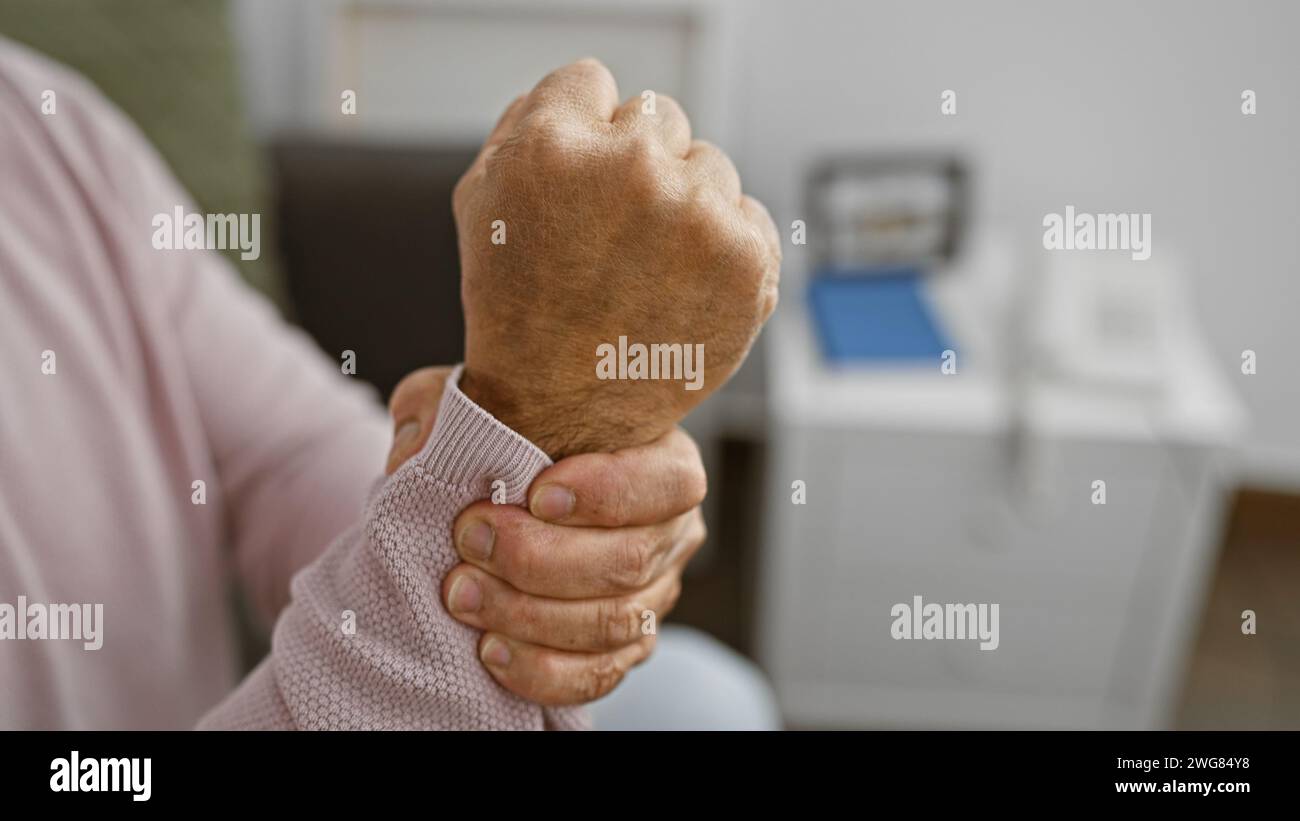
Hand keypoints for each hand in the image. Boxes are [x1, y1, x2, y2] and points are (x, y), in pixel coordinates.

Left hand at [387, 367, 707, 705]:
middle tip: (470, 540)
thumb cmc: (509, 436)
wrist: (504, 493)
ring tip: (463, 596)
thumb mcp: (478, 400)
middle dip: (540, 558)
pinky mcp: (625, 646)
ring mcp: (654, 594)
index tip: (534, 493)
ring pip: (611, 623)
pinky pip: (595, 676)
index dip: (607, 492)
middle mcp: (671, 532)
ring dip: (529, 615)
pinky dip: (541, 669)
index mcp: (664, 460)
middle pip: (629, 559)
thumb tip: (417, 448)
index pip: (666, 482)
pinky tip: (490, 649)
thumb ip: (451, 406)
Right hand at [453, 58, 780, 457]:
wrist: (561, 408)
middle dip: (637, 168)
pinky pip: (749, 215)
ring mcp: (695, 214)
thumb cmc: (521, 302)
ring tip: (645, 272)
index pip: (592, 83)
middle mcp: (630, 169)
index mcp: (553, 146)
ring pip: (709, 165)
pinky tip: (684, 292)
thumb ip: (529, 123)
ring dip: (686, 208)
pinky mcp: (745, 258)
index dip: (580, 136)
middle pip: (658, 117)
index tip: (575, 188)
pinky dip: (725, 251)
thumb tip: (593, 91)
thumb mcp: (484, 199)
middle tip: (609, 239)